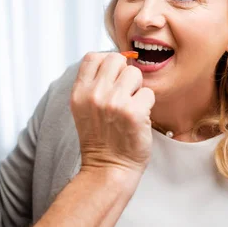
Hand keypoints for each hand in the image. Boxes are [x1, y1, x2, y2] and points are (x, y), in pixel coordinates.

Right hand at [70, 52, 154, 173]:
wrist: (108, 169)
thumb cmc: (101, 139)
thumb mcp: (84, 108)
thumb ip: (93, 83)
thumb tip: (117, 60)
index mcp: (79, 92)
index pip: (94, 57)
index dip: (107, 64)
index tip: (112, 80)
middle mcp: (94, 94)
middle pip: (117, 59)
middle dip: (124, 74)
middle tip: (124, 95)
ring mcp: (113, 102)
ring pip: (135, 73)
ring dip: (137, 89)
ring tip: (130, 108)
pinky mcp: (133, 112)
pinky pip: (148, 93)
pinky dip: (147, 106)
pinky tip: (138, 119)